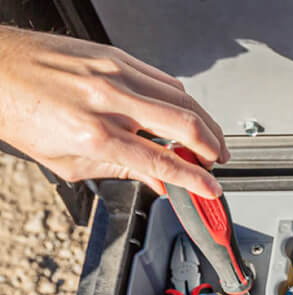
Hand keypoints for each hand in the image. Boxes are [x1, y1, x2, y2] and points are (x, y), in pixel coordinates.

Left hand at [0, 27, 226, 197]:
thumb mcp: (69, 162)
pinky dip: (181, 99)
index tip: (210, 189)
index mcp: (95, 134)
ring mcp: (112, 71)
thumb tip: (156, 182)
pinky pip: (161, 78)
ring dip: (205, 122)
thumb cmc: (20, 112)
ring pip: (181, 96)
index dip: (196, 180)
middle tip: (219, 162)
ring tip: (212, 141)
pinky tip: (185, 114)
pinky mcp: (112, 54)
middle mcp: (107, 99)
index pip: (163, 161)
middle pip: (184, 122)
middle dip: (212, 147)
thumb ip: (121, 172)